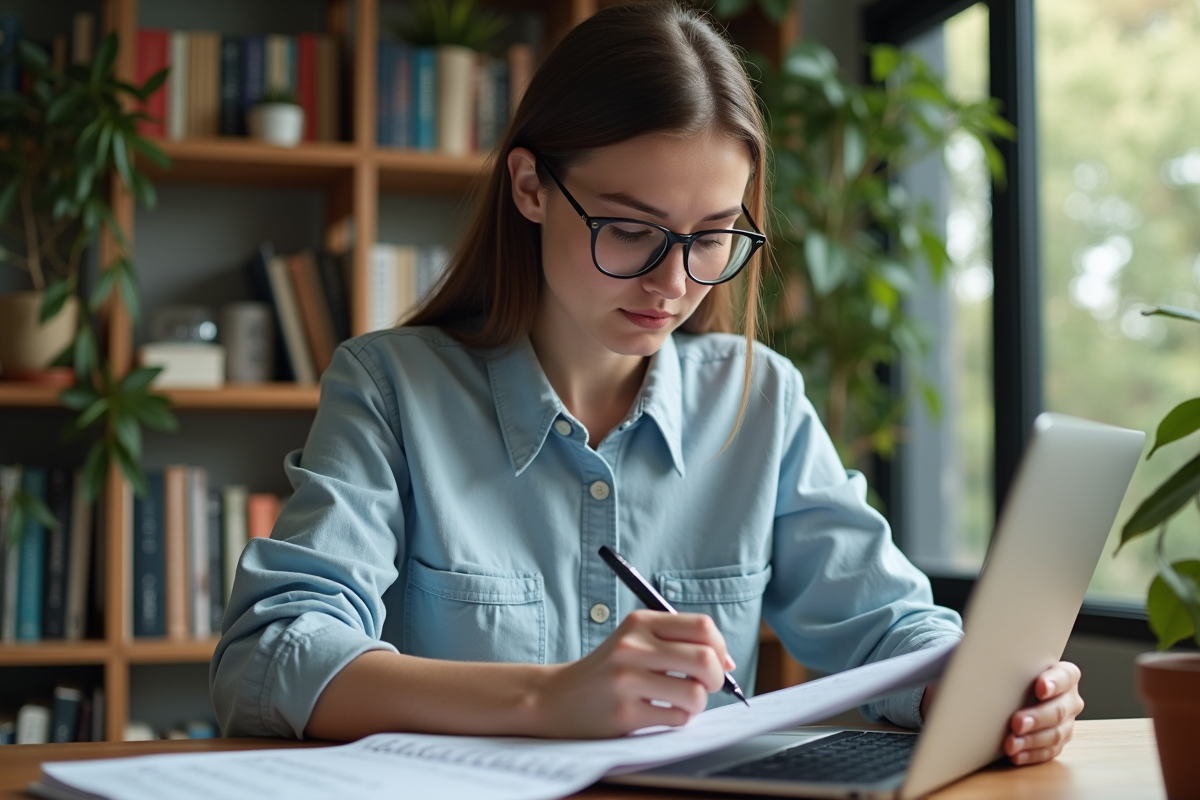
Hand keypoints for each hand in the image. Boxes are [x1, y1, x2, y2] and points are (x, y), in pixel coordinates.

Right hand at [531, 610, 733, 737]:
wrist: (558, 698)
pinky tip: (660, 712)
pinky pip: (677, 718)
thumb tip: (728, 663)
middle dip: (717, 678)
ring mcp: (626, 680)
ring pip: (696, 694)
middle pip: (705, 660)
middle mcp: (632, 647)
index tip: (717, 661)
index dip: (720, 647)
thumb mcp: (636, 641)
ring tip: (679, 702)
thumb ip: (679, 643)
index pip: (702, 627)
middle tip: (706, 686)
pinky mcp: (624, 713)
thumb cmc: (609, 670)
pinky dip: (678, 719)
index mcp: (639, 622)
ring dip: (697, 704)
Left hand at [1004, 661, 1083, 765]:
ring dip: (1031, 740)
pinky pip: (1048, 752)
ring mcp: (1067, 723)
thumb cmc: (1017, 677)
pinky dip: (1030, 755)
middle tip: (1017, 722)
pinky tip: (1016, 755)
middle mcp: (1070, 700)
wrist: (1017, 694)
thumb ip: (1017, 668)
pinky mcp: (1058, 743)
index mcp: (1065, 676)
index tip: (1040, 688)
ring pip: (1055, 735)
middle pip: (1059, 710)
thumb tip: (992, 668)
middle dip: (1037, 718)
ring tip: (1011, 743)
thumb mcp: (1019, 668)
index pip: (1066, 676)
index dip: (1054, 683)